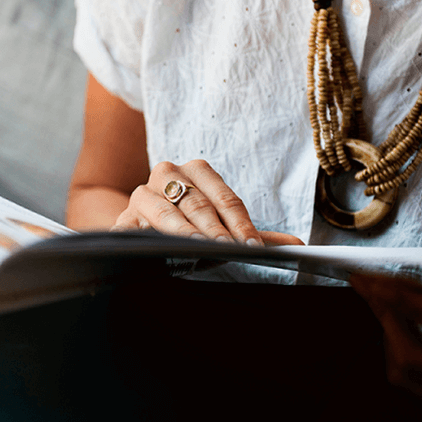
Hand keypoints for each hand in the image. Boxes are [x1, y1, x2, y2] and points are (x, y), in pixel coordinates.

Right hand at [112, 159, 303, 245]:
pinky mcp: (123, 217)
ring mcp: (143, 194)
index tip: (252, 245)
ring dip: (184, 232)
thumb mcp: (221, 225)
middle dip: (215, 230)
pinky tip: (156, 251)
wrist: (142, 222)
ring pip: (166, 212)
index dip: (240, 222)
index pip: (224, 198)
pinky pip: (134, 228)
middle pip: (197, 204)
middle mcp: (167, 174)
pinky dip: (144, 239)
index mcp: (196, 171)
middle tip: (230, 249)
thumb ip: (252, 232)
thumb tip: (297, 245)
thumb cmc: (188, 222)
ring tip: (199, 249)